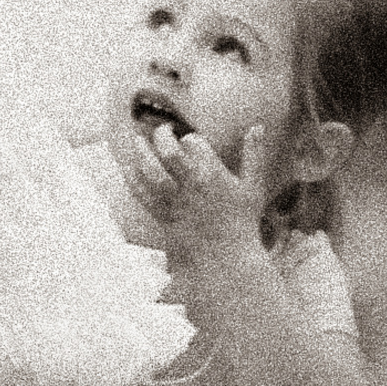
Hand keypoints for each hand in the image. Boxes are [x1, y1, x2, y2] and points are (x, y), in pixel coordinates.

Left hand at [115, 123, 285, 268]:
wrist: (226, 259)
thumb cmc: (242, 222)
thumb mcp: (253, 187)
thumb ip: (254, 155)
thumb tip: (258, 126)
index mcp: (214, 176)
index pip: (195, 143)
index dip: (191, 139)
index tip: (191, 143)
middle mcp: (192, 186)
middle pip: (169, 152)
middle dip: (162, 136)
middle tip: (162, 132)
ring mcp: (175, 201)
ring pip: (151, 171)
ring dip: (141, 153)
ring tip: (137, 142)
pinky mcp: (163, 215)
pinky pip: (142, 194)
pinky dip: (132, 179)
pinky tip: (129, 168)